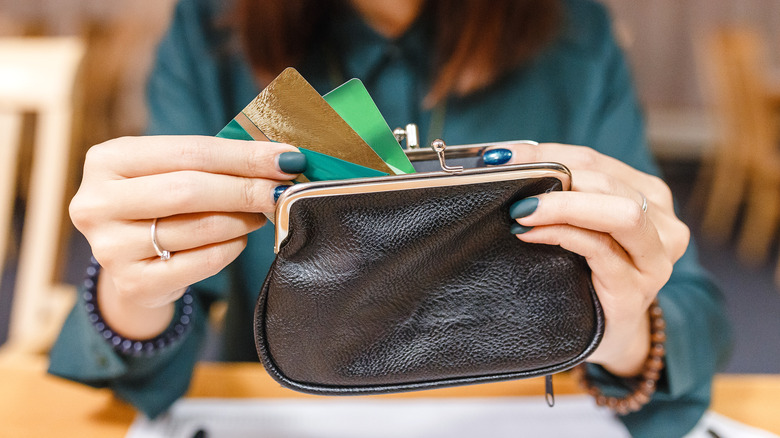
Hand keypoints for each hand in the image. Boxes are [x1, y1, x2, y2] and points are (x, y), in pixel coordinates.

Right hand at [69, 136, 305, 337]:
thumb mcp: (172, 173)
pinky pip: (203, 261)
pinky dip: (231, 248)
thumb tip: (283, 159)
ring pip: (199, 228)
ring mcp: (111, 247)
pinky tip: (238, 239)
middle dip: (246, 189)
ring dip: (242, 219)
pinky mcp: (134, 283)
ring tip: (258, 214)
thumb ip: (216, 163)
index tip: (286, 159)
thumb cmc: (160, 206)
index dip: (243, 156)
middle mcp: (97, 203)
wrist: (132, 263)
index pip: (189, 152)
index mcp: (107, 160)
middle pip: (189, 190)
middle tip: (281, 190)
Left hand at [484, 143, 688, 375]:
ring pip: (621, 213)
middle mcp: (664, 225)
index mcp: (650, 197)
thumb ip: (560, 194)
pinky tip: (531, 235)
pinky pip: (601, 250)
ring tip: (521, 210)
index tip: (504, 156)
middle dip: (554, 176)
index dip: (547, 153)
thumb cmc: (587, 276)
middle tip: (510, 183)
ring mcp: (656, 261)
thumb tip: (505, 159)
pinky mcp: (636, 291)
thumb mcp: (579, 227)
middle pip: (606, 182)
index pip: (594, 161)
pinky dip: (562, 235)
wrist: (608, 336)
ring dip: (563, 205)